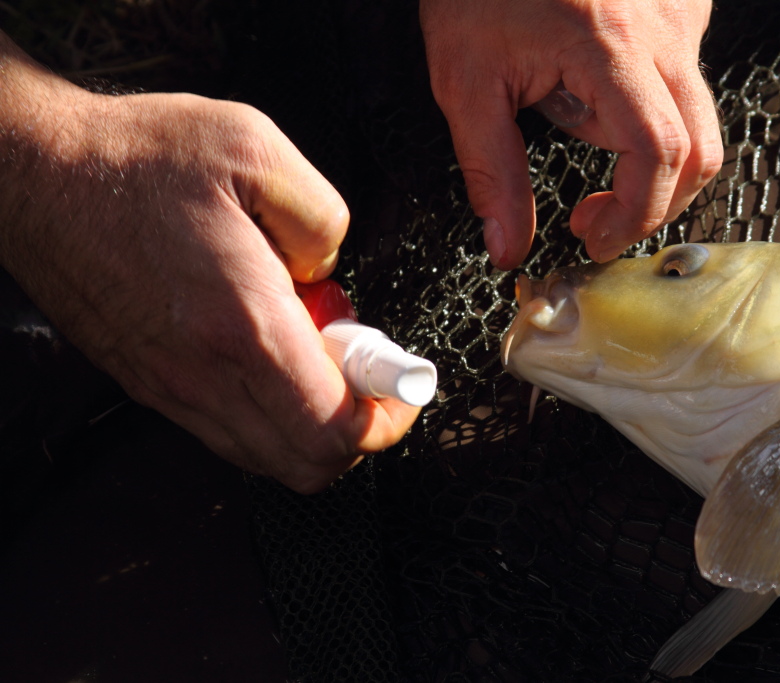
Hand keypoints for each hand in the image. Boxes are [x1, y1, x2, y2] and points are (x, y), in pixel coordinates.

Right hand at [0, 36, 419, 492]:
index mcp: (244, 325)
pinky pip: (227, 434)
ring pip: (267, 457)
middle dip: (359, 430)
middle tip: (365, 367)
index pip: (334, 429)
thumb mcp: (258, 151)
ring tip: (317, 352)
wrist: (32, 172)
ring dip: (313, 424)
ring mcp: (172, 389)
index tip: (404, 384)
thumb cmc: (139, 157)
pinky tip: (271, 352)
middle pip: (307, 464)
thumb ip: (323, 222)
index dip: (388, 419)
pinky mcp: (149, 384)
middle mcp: (205, 376)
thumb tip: (330, 280)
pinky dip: (269, 415)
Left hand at [420, 0, 722, 267]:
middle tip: (594, 221)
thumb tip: (507, 246)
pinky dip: (651, 111)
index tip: (595, 240)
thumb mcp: (466, 80)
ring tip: (580, 134)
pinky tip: (597, 92)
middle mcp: (663, 32)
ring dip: (651, 158)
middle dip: (654, 203)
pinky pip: (685, 81)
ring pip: (698, 120)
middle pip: (700, 149)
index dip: (636, 213)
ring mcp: (680, 17)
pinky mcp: (682, 9)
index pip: (659, 154)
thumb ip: (491, 169)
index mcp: (611, 49)